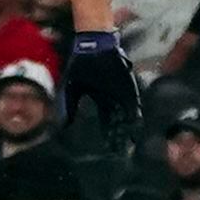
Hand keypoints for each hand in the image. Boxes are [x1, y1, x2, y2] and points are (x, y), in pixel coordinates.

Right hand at [63, 32, 141, 153]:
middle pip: (118, 121)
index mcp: (100, 100)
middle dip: (119, 135)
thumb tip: (63, 125)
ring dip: (128, 128)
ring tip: (130, 143)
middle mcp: (113, 99)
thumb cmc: (80, 66)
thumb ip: (70, 108)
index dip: (107, 134)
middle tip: (121, 151)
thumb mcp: (71, 90)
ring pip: (127, 114)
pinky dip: (134, 114)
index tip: (108, 148)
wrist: (93, 48)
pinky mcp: (129, 87)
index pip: (105, 121)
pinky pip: (134, 103)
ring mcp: (122, 93)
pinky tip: (136, 126)